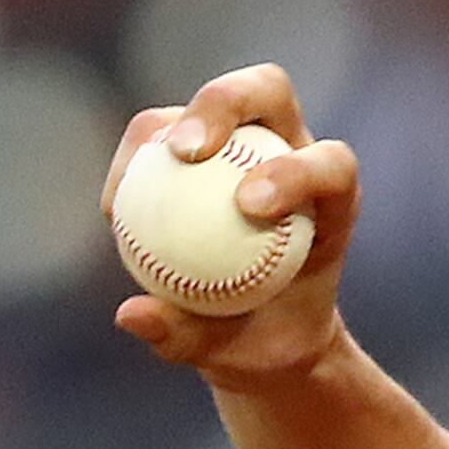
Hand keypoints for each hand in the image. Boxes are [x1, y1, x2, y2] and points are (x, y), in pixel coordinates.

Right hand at [101, 63, 363, 390]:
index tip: (250, 206)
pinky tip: (115, 211)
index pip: (331, 164)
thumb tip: (131, 315)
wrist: (260, 334)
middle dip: (225, 101)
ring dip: (164, 128)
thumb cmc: (263, 345)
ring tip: (130, 191)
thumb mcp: (237, 357)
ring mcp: (242, 140)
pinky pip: (157, 138)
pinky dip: (134, 165)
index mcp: (333, 200)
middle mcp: (290, 151)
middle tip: (185, 151)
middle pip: (267, 90)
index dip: (296, 171)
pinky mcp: (198, 146)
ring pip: (201, 103)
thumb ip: (188, 336)